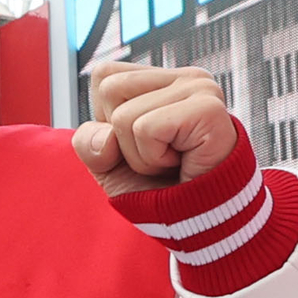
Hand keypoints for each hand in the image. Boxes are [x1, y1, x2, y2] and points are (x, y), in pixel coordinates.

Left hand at [72, 62, 240, 195]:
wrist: (197, 222)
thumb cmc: (161, 190)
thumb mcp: (109, 164)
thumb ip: (90, 143)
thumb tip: (106, 136)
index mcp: (165, 80)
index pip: (105, 75)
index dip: (107, 119)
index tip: (143, 142)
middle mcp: (186, 78)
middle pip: (110, 89)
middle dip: (122, 139)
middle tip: (159, 156)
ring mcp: (200, 89)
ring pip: (124, 115)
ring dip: (140, 155)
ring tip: (172, 162)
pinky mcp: (207, 109)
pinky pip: (146, 130)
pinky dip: (154, 159)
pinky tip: (182, 164)